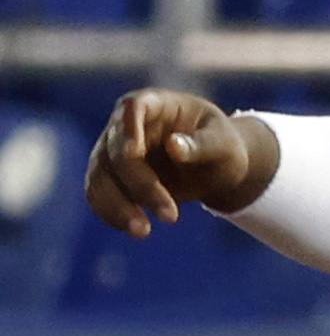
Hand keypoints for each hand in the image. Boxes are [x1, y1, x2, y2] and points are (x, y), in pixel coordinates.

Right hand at [84, 89, 273, 238]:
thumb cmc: (222, 146)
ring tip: (143, 231)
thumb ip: (202, 144)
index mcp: (154, 104)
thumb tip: (174, 146)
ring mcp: (112, 151)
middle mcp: (125, 125)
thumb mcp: (224, 143)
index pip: (133, 108)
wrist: (214, 166)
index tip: (133, 151)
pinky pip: (98, 195)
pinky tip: (133, 229)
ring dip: (118, 206)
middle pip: (117, 153)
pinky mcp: (111, 177)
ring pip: (100, 177)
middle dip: (141, 186)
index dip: (129, 127)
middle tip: (172, 216)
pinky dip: (110, 213)